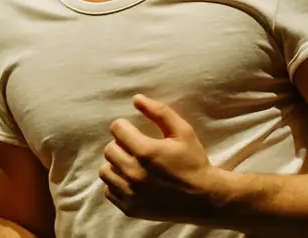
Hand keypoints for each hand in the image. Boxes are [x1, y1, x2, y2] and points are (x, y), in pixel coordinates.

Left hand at [100, 94, 222, 222]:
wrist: (203, 198)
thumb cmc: (193, 161)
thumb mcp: (183, 131)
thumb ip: (159, 112)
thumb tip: (136, 99)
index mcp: (146, 151)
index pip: (117, 129)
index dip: (125, 126)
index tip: (134, 131)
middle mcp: (134, 173)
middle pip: (109, 149)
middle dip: (120, 144)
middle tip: (135, 148)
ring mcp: (131, 193)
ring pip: (105, 171)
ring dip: (115, 164)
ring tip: (131, 164)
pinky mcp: (130, 209)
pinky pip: (109, 191)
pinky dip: (117, 184)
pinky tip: (132, 180)